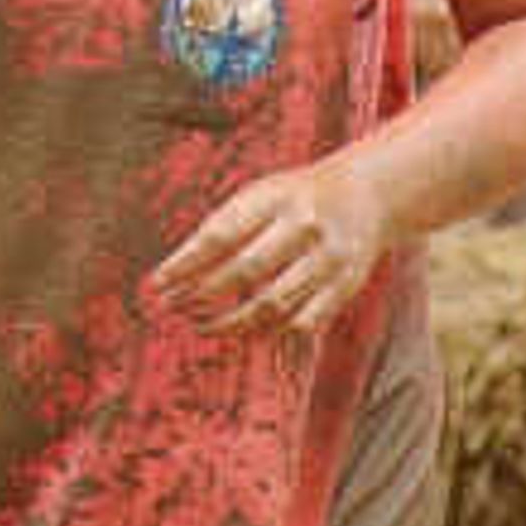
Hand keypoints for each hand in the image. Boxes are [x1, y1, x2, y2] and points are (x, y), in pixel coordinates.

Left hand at [146, 157, 386, 341]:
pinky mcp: (347, 285)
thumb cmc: (296, 197)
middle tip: (173, 308)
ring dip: (233, 322)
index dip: (185, 264)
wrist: (370, 193)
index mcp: (274, 197)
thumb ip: (225, 226)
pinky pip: (304, 321)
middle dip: (203, 294)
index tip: (155, 285)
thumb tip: (177, 271)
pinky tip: (247, 333)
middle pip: (246, 269)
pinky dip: (272, 332)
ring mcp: (328, 257)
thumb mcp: (261, 194)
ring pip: (274, 303)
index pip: (220, 235)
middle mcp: (303, 225)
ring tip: (202, 326)